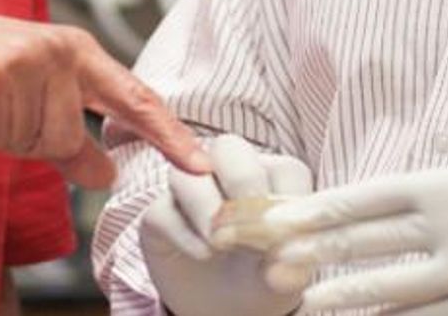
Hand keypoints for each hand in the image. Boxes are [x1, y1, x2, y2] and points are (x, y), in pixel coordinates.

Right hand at [0, 4, 209, 188]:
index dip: (168, 135)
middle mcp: (58, 51)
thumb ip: (72, 137)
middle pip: (64, 139)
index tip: (199, 164)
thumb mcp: (30, 98)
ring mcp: (25, 60)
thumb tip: (109, 175)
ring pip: (26, 143)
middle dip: (22, 141)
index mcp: (77, 51)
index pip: (135, 99)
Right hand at [140, 134, 313, 315]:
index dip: (288, 198)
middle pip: (229, 147)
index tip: (286, 233)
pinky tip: (203, 255)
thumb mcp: (282, 278)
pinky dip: (184, 234)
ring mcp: (191, 190)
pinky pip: (162, 210)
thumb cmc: (262, 278)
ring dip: (206, 208)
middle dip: (242, 180)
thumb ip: (287, 267)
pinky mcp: (160, 215)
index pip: (284, 168)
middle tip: (249, 223)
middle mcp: (230, 173)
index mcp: (274, 178)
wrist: (225, 308)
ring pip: (188, 174)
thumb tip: (282, 268)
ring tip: (220, 246)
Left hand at [262, 163, 447, 314]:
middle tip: (273, 260)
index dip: (320, 209)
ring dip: (346, 296)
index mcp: (445, 184)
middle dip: (317, 251)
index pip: (368, 197)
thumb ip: (419, 196)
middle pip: (371, 241)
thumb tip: (351, 213)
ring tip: (306, 302)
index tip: (280, 219)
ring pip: (395, 288)